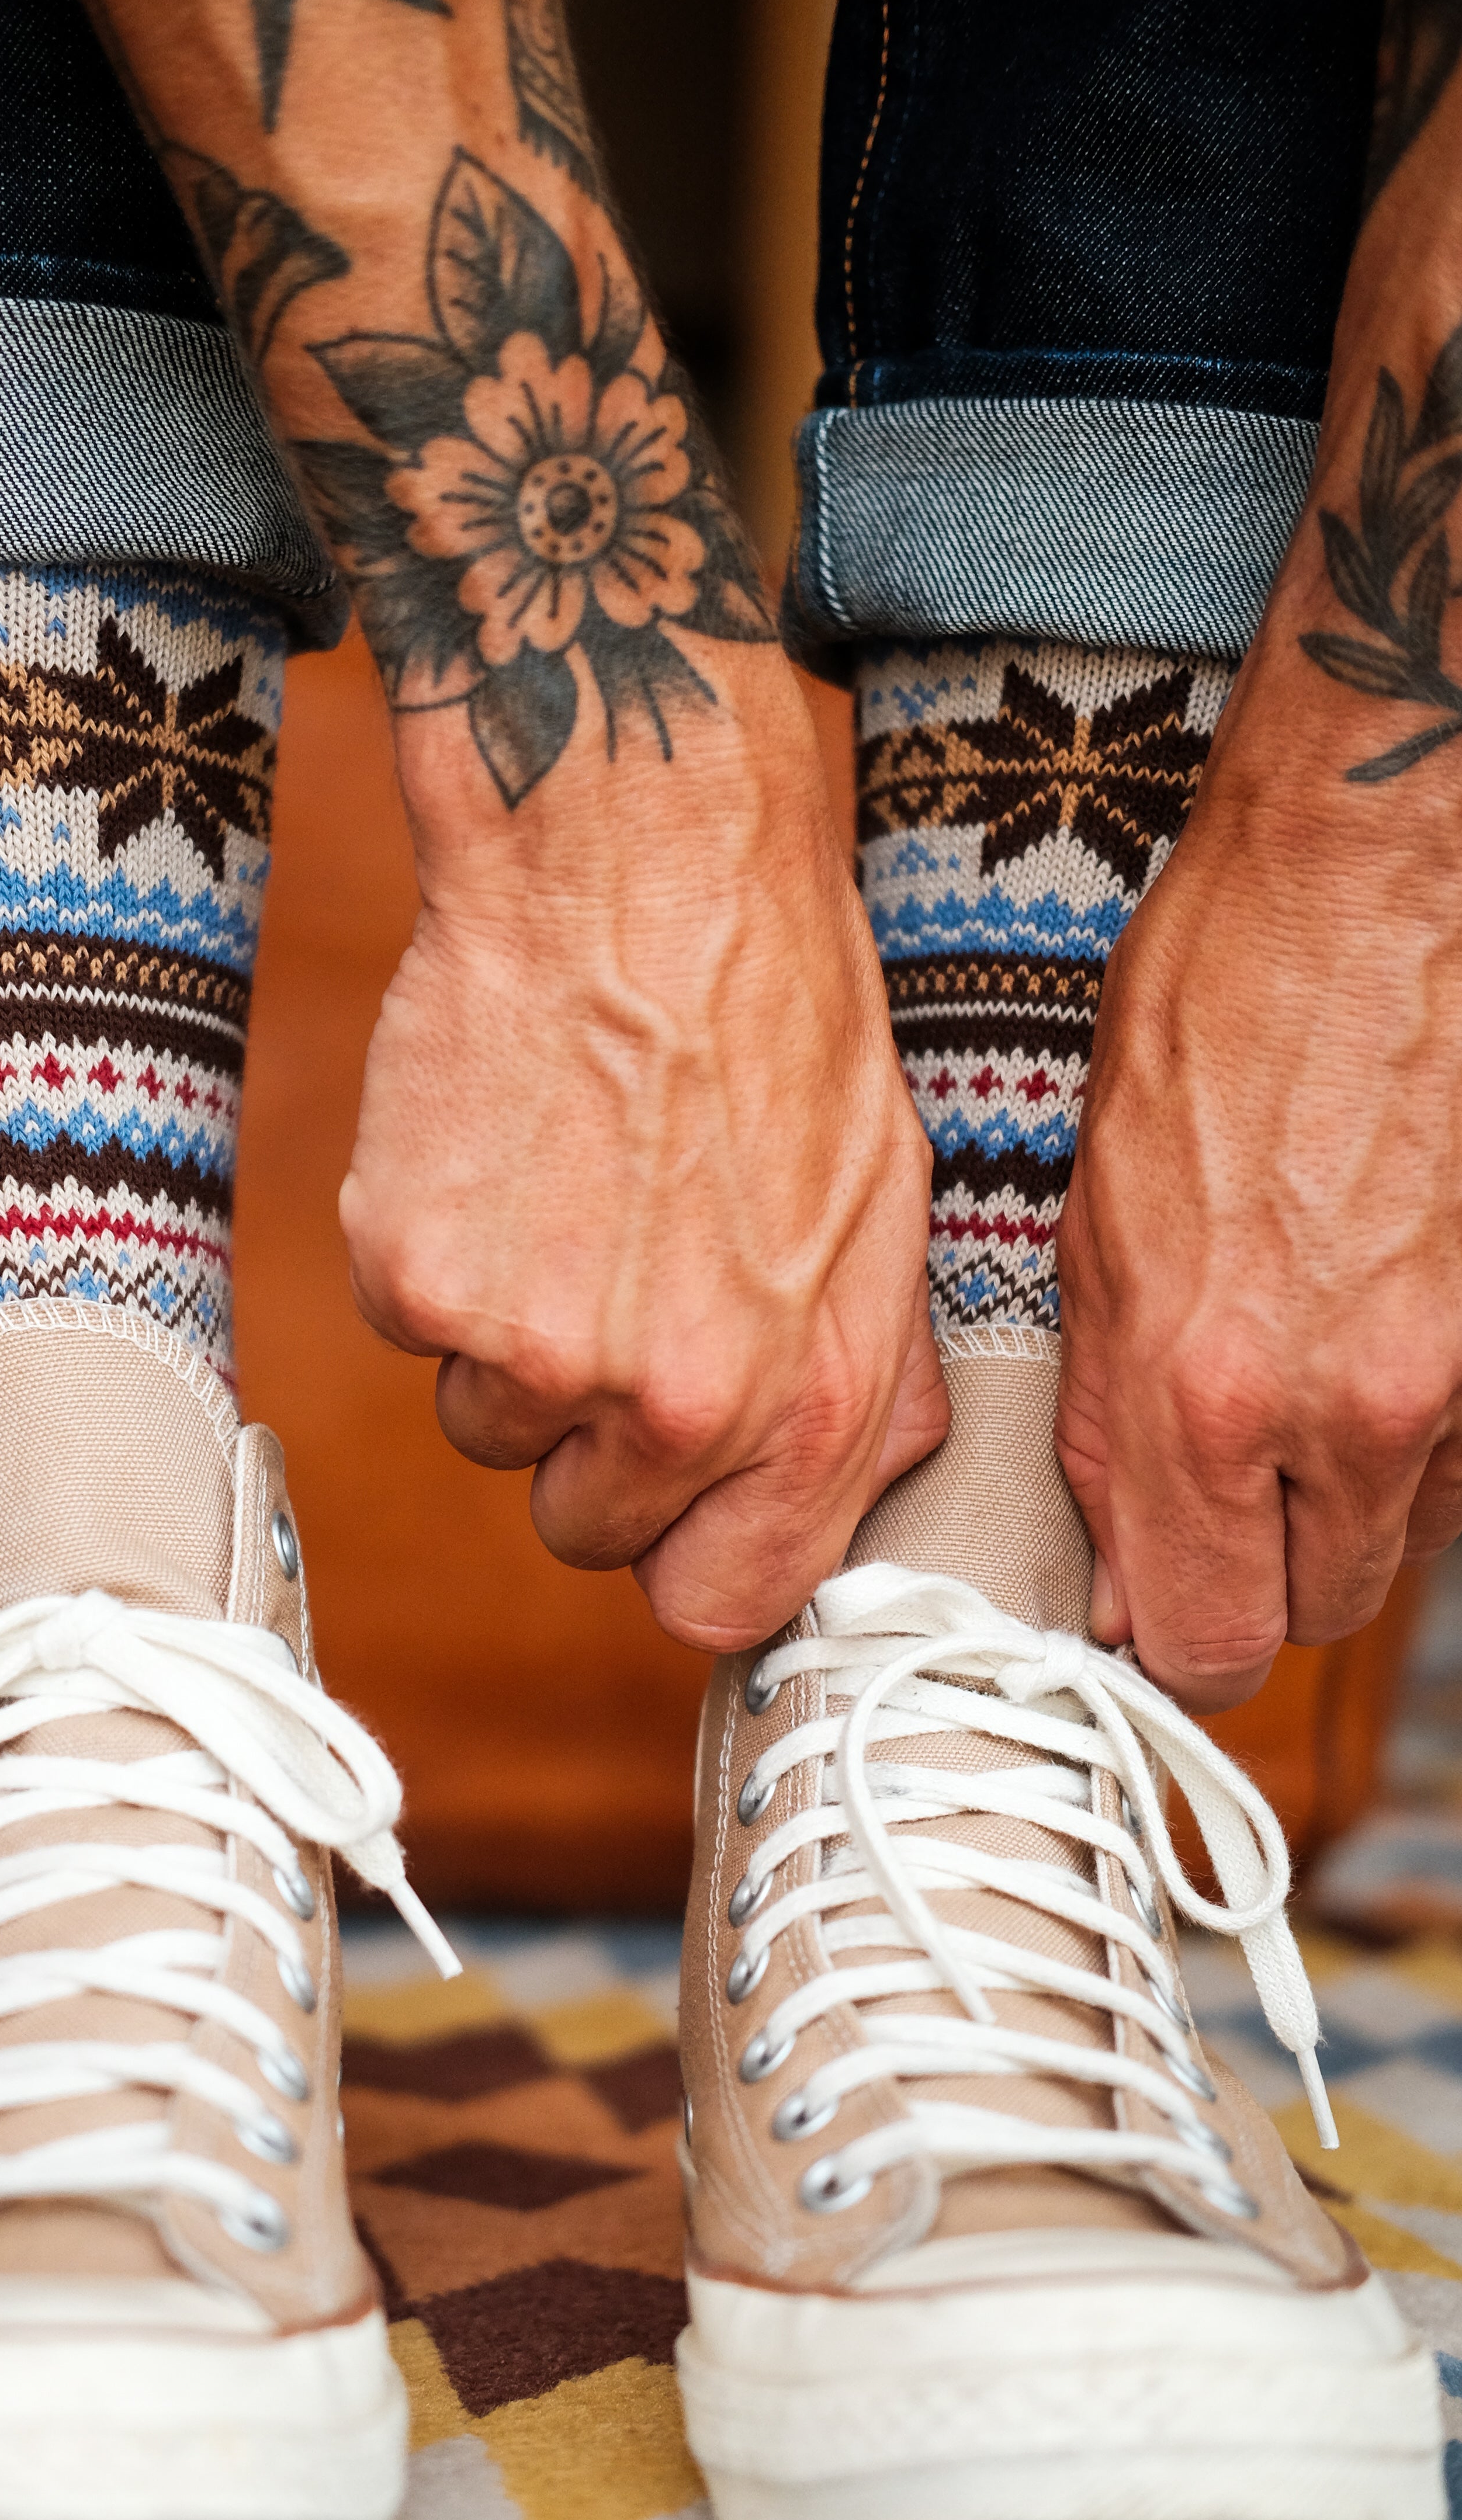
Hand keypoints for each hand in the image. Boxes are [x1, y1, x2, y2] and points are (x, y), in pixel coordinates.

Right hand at [341, 646, 945, 1650]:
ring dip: (510, 1345)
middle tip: (615, 1296)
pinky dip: (438, 1260)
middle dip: (592, 1440)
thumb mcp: (887, 1209)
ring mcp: (530, 1350)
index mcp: (800, 1402)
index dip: (688, 1549)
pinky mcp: (416, 1279)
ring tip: (567, 1197)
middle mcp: (668, 1404)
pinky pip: (412, 1332)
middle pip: (584, 1530)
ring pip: (486, 1430)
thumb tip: (851, 1493)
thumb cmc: (781, 1017)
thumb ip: (869, 1381)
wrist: (634, 863)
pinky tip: (500, 1153)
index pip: (715, 1605)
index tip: (673, 1487)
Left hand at [1056, 627, 1461, 1710]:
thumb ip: (1108, 1422)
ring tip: (1309, 1365)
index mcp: (1203, 1389)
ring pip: (1406, 1535)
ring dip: (1351, 1495)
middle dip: (1265, 1572)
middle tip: (1231, 1484)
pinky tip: (1382, 1324)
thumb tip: (1121, 1567)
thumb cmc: (1213, 1015)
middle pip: (1315, 1615)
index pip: (1205, 1640)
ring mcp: (1456, 1372)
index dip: (1179, 1640)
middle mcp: (1344, 1405)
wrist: (1369, 878)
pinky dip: (1425, 1426)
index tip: (1165, 1602)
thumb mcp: (1094, 1227)